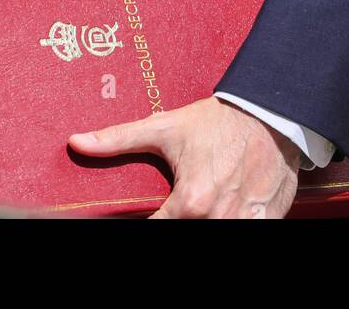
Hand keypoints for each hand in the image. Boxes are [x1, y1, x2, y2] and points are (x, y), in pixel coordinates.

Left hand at [68, 95, 300, 218]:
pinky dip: (231, 221)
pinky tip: (224, 205)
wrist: (270, 114)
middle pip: (184, 232)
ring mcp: (243, 224)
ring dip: (204, 220)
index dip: (144, 222)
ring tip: (200, 202)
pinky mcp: (265, 224)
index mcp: (189, 202)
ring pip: (213, 234)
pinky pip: (243, 233)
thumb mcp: (166, 127)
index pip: (153, 231)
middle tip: (182, 199)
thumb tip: (77, 142)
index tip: (145, 213)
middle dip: (178, 217)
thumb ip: (118, 139)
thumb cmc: (218, 121)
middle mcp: (216, 218)